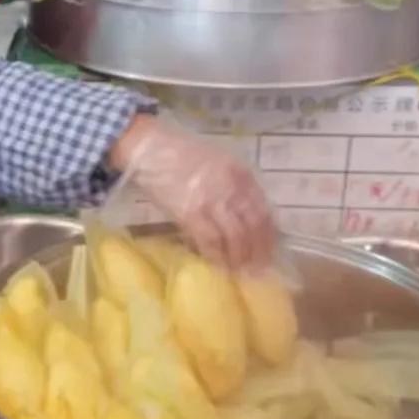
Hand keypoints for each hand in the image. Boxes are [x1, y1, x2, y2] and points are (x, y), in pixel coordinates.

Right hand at [110, 115, 274, 269]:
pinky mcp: (190, 212)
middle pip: (254, 226)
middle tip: (257, 269)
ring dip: (239, 258)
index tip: (269, 250)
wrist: (149, 147)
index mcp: (241, 174)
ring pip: (236, 237)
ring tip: (238, 271)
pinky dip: (216, 255)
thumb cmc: (180, 153)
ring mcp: (212, 200)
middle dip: (258, 251)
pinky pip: (210, 240)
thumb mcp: (218, 161)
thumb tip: (242, 214)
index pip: (264, 210)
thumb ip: (233, 185)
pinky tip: (216, 264)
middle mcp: (232, 187)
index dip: (269, 234)